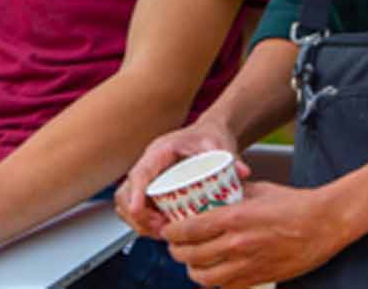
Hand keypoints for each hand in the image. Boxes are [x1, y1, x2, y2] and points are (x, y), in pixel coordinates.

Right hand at [116, 116, 246, 237]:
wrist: (208, 134)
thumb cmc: (209, 137)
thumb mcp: (219, 145)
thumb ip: (229, 157)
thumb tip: (242, 172)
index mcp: (160, 152)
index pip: (140, 173)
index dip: (135, 193)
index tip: (136, 210)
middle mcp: (148, 165)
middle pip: (125, 193)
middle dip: (137, 216)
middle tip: (161, 229)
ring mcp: (148, 178)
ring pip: (126, 203)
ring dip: (139, 222)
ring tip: (163, 232)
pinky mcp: (151, 188)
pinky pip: (137, 208)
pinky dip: (143, 222)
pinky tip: (163, 229)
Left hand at [163, 180, 354, 288]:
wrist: (325, 224)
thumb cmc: (295, 204)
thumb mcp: (258, 190)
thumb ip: (231, 194)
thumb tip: (212, 193)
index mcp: (234, 218)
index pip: (188, 230)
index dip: (171, 232)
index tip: (168, 229)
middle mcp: (238, 244)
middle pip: (190, 256)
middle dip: (177, 251)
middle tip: (175, 246)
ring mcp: (248, 265)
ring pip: (204, 278)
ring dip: (193, 270)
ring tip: (192, 262)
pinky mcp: (259, 278)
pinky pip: (226, 287)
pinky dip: (215, 281)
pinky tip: (215, 271)